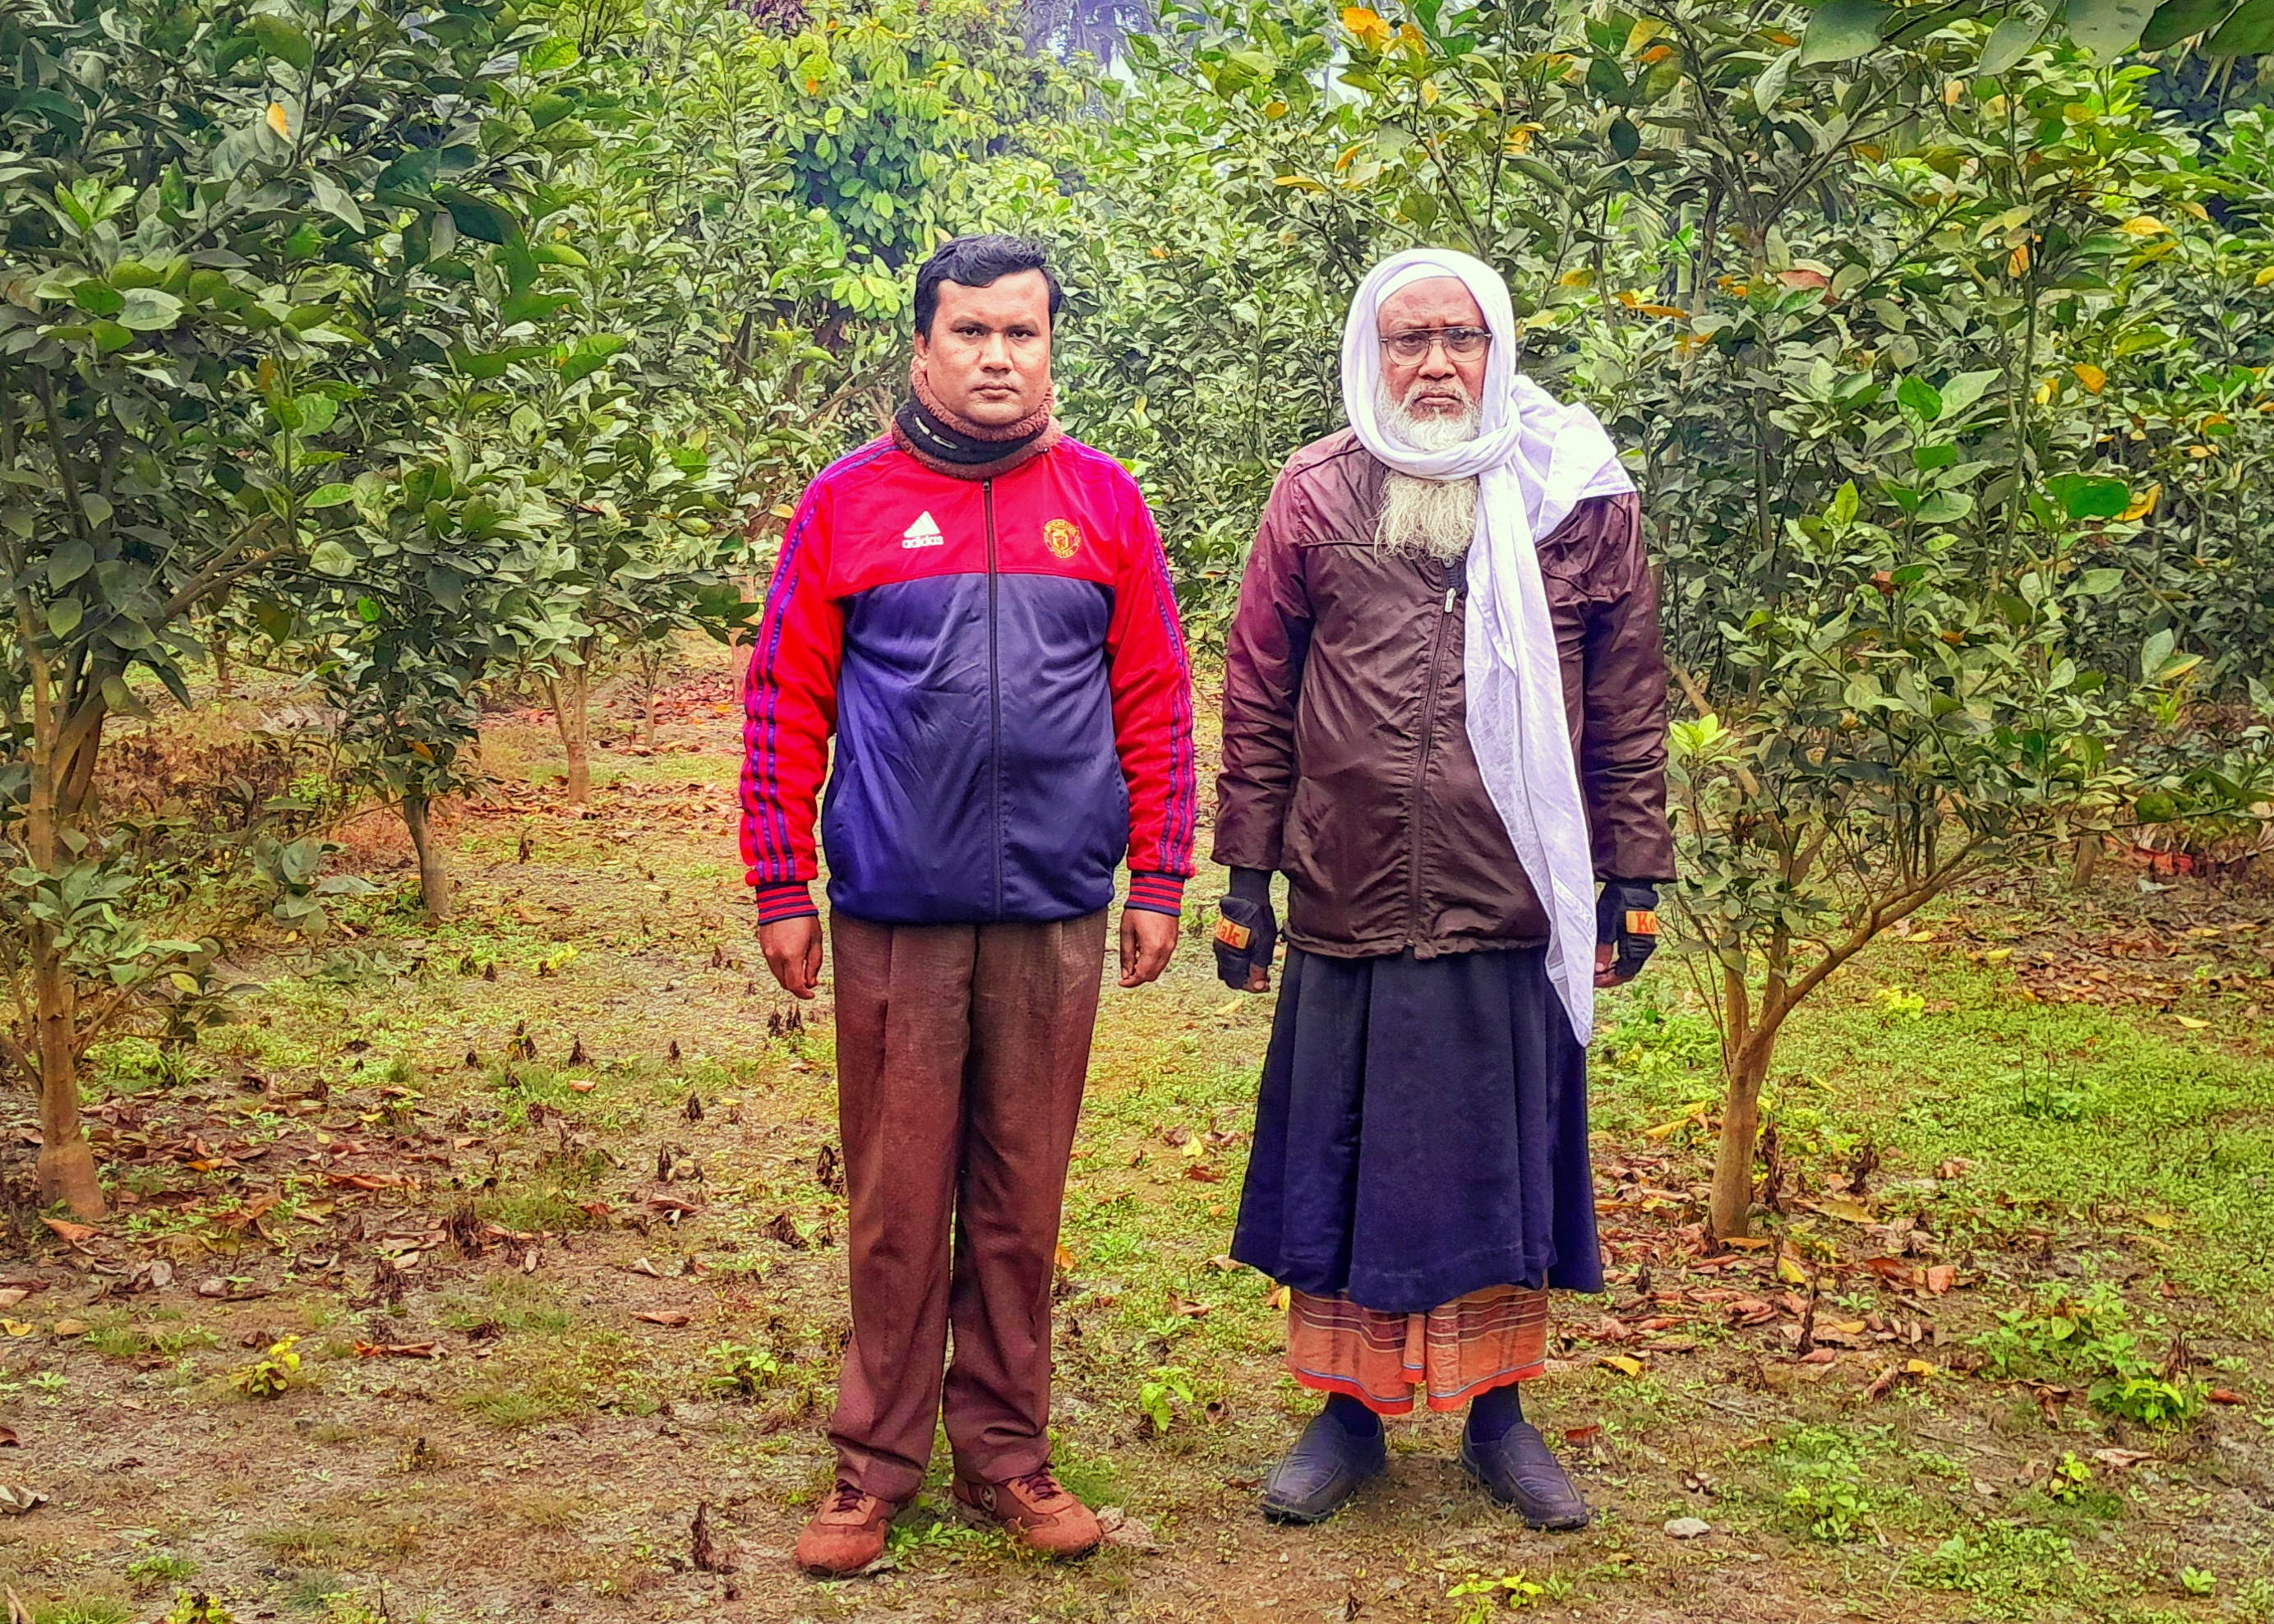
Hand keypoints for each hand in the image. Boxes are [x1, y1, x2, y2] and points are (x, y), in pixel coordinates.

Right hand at [759, 915, 823, 999]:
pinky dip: (782, 968)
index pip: (795, 985)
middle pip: (785, 984)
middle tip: (809, 981)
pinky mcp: (763, 947)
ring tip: (801, 968)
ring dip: (789, 977)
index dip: (804, 994)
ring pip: (778, 975)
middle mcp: (776, 957)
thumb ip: (814, 964)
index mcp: (791, 955)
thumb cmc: (803, 916)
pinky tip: (792, 959)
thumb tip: (811, 982)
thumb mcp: (815, 940)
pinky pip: (772, 965)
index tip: (811, 994)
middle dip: (797, 986)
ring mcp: (767, 952)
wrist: (781, 897)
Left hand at [1118, 907, 1178, 987]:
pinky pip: (1164, 959)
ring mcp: (1171, 946)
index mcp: (1152, 948)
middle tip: (1126, 974)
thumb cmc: (1140, 908)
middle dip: (1138, 978)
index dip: (1131, 982)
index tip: (1122, 982)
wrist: (1158, 892)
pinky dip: (1153, 963)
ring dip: (1146, 971)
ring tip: (1133, 963)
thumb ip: (1126, 955)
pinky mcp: (1173, 941)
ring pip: (1159, 969)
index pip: (1142, 975)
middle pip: (1152, 975)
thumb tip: (1125, 972)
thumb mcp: (1127, 932)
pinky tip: (1143, 954)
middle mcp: (1165, 950)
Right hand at [1214, 868, 1276, 991]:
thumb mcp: (1263, 943)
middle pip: (1233, 978)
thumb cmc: (1257, 917)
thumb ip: (1259, 965)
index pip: (1237, 982)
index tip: (1265, 985)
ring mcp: (1221, 945)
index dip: (1252, 987)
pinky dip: (1240, 963)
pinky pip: (1229, 959)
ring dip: (1244, 972)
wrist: (1247, 895)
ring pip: (1230, 969)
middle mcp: (1222, 953)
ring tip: (1260, 968)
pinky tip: (1252, 957)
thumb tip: (1257, 985)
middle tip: (1264, 978)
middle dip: (1249, 981)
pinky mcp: (1223, 939)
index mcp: (1231, 956)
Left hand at [1594, 880, 1659, 986]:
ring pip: (1630, 964)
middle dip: (1610, 978)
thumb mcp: (1606, 924)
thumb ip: (1603, 947)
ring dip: (1614, 970)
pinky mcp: (1643, 935)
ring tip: (1598, 970)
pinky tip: (1608, 958)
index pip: (1623, 973)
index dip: (1607, 981)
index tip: (1592, 980)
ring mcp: (1645, 941)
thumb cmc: (1619, 901)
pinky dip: (1620, 960)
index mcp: (1636, 946)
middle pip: (1628, 971)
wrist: (1633, 882)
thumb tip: (1599, 969)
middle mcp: (1644, 947)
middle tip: (1593, 978)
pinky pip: (1632, 955)